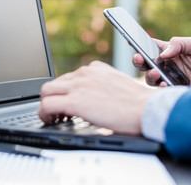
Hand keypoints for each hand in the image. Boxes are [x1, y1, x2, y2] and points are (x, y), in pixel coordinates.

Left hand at [38, 61, 157, 134]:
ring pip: (45, 92)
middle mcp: (83, 74)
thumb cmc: (136, 102)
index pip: (67, 77)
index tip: (65, 102)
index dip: (64, 92)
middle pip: (53, 83)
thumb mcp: (116, 83)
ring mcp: (77, 86)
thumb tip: (92, 95)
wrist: (146, 108)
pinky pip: (46, 105)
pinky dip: (44, 114)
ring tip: (53, 117)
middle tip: (58, 112)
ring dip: (46, 105)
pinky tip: (50, 120)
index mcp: (93, 69)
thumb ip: (101, 84)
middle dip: (53, 98)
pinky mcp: (74, 101)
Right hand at [133, 37, 190, 85]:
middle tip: (138, 58)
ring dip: (149, 76)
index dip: (138, 44)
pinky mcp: (173, 87)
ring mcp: (167, 76)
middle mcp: (164, 64)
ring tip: (155, 73)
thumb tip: (162, 55)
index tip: (130, 42)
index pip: (149, 46)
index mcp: (166, 50)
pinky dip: (161, 87)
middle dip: (138, 61)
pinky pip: (162, 89)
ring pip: (150, 78)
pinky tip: (164, 84)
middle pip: (144, 63)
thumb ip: (177, 44)